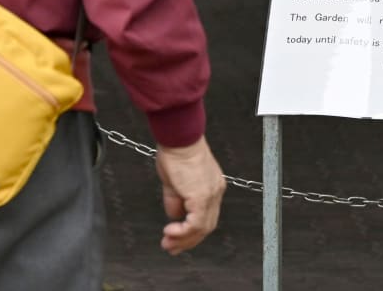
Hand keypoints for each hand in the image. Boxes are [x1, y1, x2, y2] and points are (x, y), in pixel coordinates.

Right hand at [154, 135, 225, 254]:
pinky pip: (196, 223)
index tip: (176, 237)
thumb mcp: (173, 181)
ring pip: (203, 228)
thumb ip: (175, 200)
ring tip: (167, 243)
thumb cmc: (175, 151)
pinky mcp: (202, 196)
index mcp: (212, 186)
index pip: (206, 216)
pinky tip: (170, 231)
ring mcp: (211, 194)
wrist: (179, 136)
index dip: (192, 231)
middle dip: (187, 240)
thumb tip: (175, 216)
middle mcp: (216, 191)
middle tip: (170, 246)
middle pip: (206, 226)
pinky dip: (183, 232)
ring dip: (184, 239)